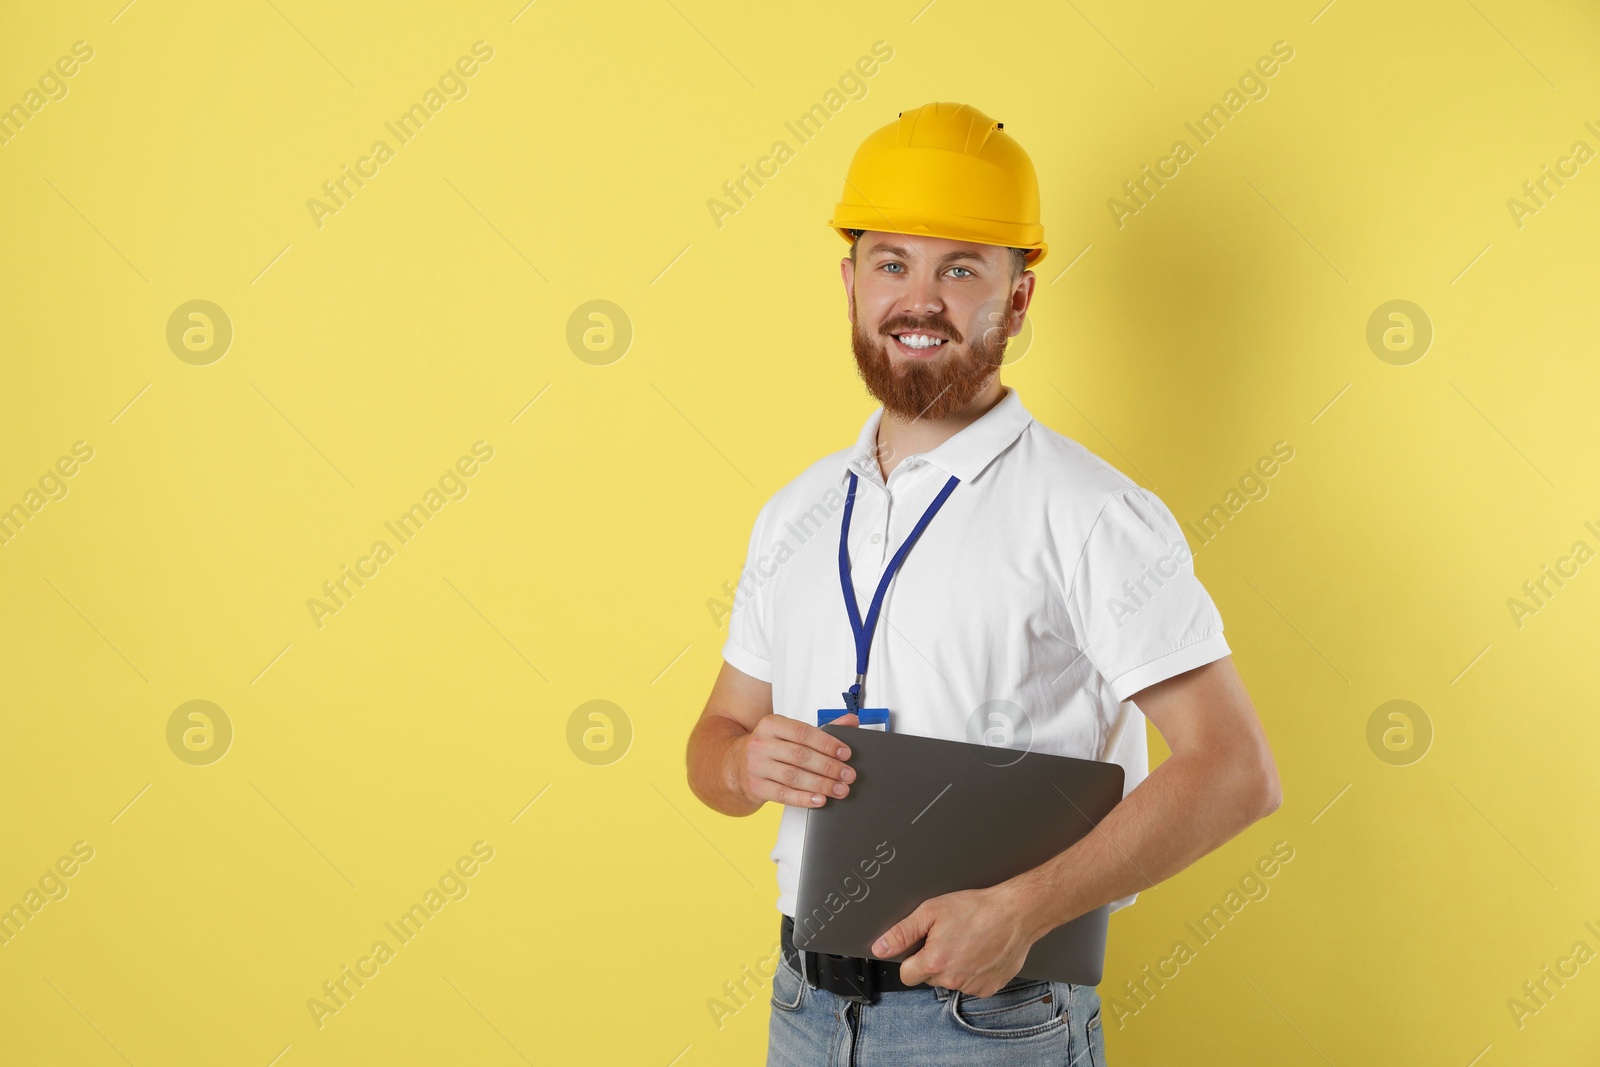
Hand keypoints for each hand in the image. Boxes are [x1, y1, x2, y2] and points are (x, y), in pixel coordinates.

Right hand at [734, 714, 857, 808]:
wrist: (734, 764)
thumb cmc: (769, 747)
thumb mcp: (790, 732)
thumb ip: (822, 728)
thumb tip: (851, 721)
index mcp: (771, 724)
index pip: (803, 732)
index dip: (827, 744)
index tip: (845, 753)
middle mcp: (761, 744)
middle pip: (800, 756)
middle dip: (829, 767)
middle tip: (847, 775)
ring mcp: (756, 766)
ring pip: (793, 776)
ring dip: (821, 784)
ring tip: (839, 789)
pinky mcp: (755, 787)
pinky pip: (783, 795)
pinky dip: (803, 798)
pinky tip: (819, 799)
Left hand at [871, 884, 1037, 996]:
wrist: (1015, 913)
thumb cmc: (977, 908)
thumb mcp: (931, 911)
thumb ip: (902, 933)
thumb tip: (880, 947)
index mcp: (934, 962)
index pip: (906, 975)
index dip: (912, 959)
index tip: (922, 947)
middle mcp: (952, 979)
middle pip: (929, 978)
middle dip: (933, 961)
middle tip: (949, 938)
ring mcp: (972, 987)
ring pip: (951, 981)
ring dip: (954, 967)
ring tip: (967, 942)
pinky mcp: (989, 989)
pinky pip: (971, 985)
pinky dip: (973, 972)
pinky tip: (980, 952)